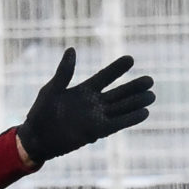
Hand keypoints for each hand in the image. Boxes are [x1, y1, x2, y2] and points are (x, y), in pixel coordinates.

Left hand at [16, 49, 154, 164]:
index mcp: (83, 91)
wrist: (36, 138)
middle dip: (134, 87)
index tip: (130, 59)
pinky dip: (130, 119)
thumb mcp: (52, 89)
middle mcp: (93, 103)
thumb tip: (72, 50)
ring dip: (136, 102)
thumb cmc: (40, 113)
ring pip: (121, 108)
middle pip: (118, 93)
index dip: (117, 69)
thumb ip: (64, 72)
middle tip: (150, 80)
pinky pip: (117, 124)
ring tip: (152, 95)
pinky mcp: (97, 131)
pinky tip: (144, 113)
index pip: (105, 77)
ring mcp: (96, 118)